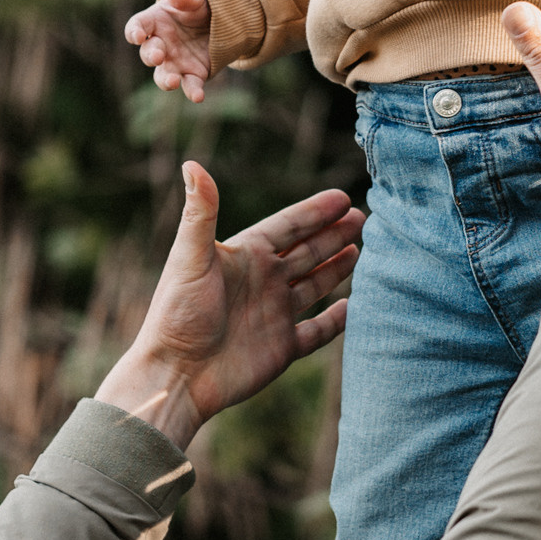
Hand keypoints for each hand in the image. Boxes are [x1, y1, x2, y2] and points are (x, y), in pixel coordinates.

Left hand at [96, 167, 361, 446]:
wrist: (176, 375)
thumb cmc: (178, 315)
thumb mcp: (190, 258)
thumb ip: (200, 212)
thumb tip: (192, 164)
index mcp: (244, 256)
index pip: (287, 226)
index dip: (314, 211)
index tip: (342, 196)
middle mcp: (262, 282)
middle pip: (306, 251)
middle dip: (333, 233)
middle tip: (363, 217)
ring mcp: (274, 315)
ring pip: (314, 285)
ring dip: (337, 268)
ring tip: (362, 249)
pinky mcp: (281, 348)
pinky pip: (316, 331)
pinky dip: (336, 321)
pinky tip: (354, 307)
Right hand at [125, 0, 214, 104]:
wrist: (218, 21)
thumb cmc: (199, 6)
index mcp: (155, 22)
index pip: (137, 26)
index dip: (134, 32)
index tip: (137, 36)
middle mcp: (160, 45)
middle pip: (148, 53)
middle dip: (151, 55)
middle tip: (158, 56)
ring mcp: (175, 62)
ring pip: (163, 76)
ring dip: (165, 81)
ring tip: (173, 81)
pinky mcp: (193, 74)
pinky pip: (190, 85)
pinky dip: (193, 92)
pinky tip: (198, 96)